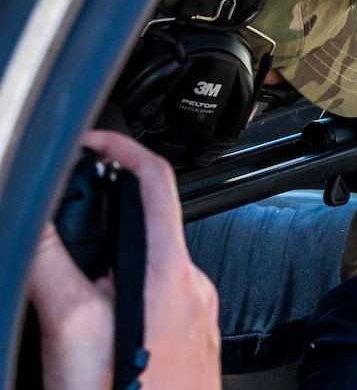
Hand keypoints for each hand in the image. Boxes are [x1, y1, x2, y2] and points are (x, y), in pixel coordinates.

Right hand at [27, 130, 220, 389]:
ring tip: (67, 293)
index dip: (121, 147)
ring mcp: (198, 312)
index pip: (156, 179)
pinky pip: (157, 296)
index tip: (88, 141)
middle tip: (59, 229)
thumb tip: (34, 222)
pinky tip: (95, 328)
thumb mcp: (71, 333)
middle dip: (101, 219)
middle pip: (148, 222)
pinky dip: (122, 295)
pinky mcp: (193, 337)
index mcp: (169, 272)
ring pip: (149, 263)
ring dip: (108, 264)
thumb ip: (52, 269)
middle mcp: (193, 285)